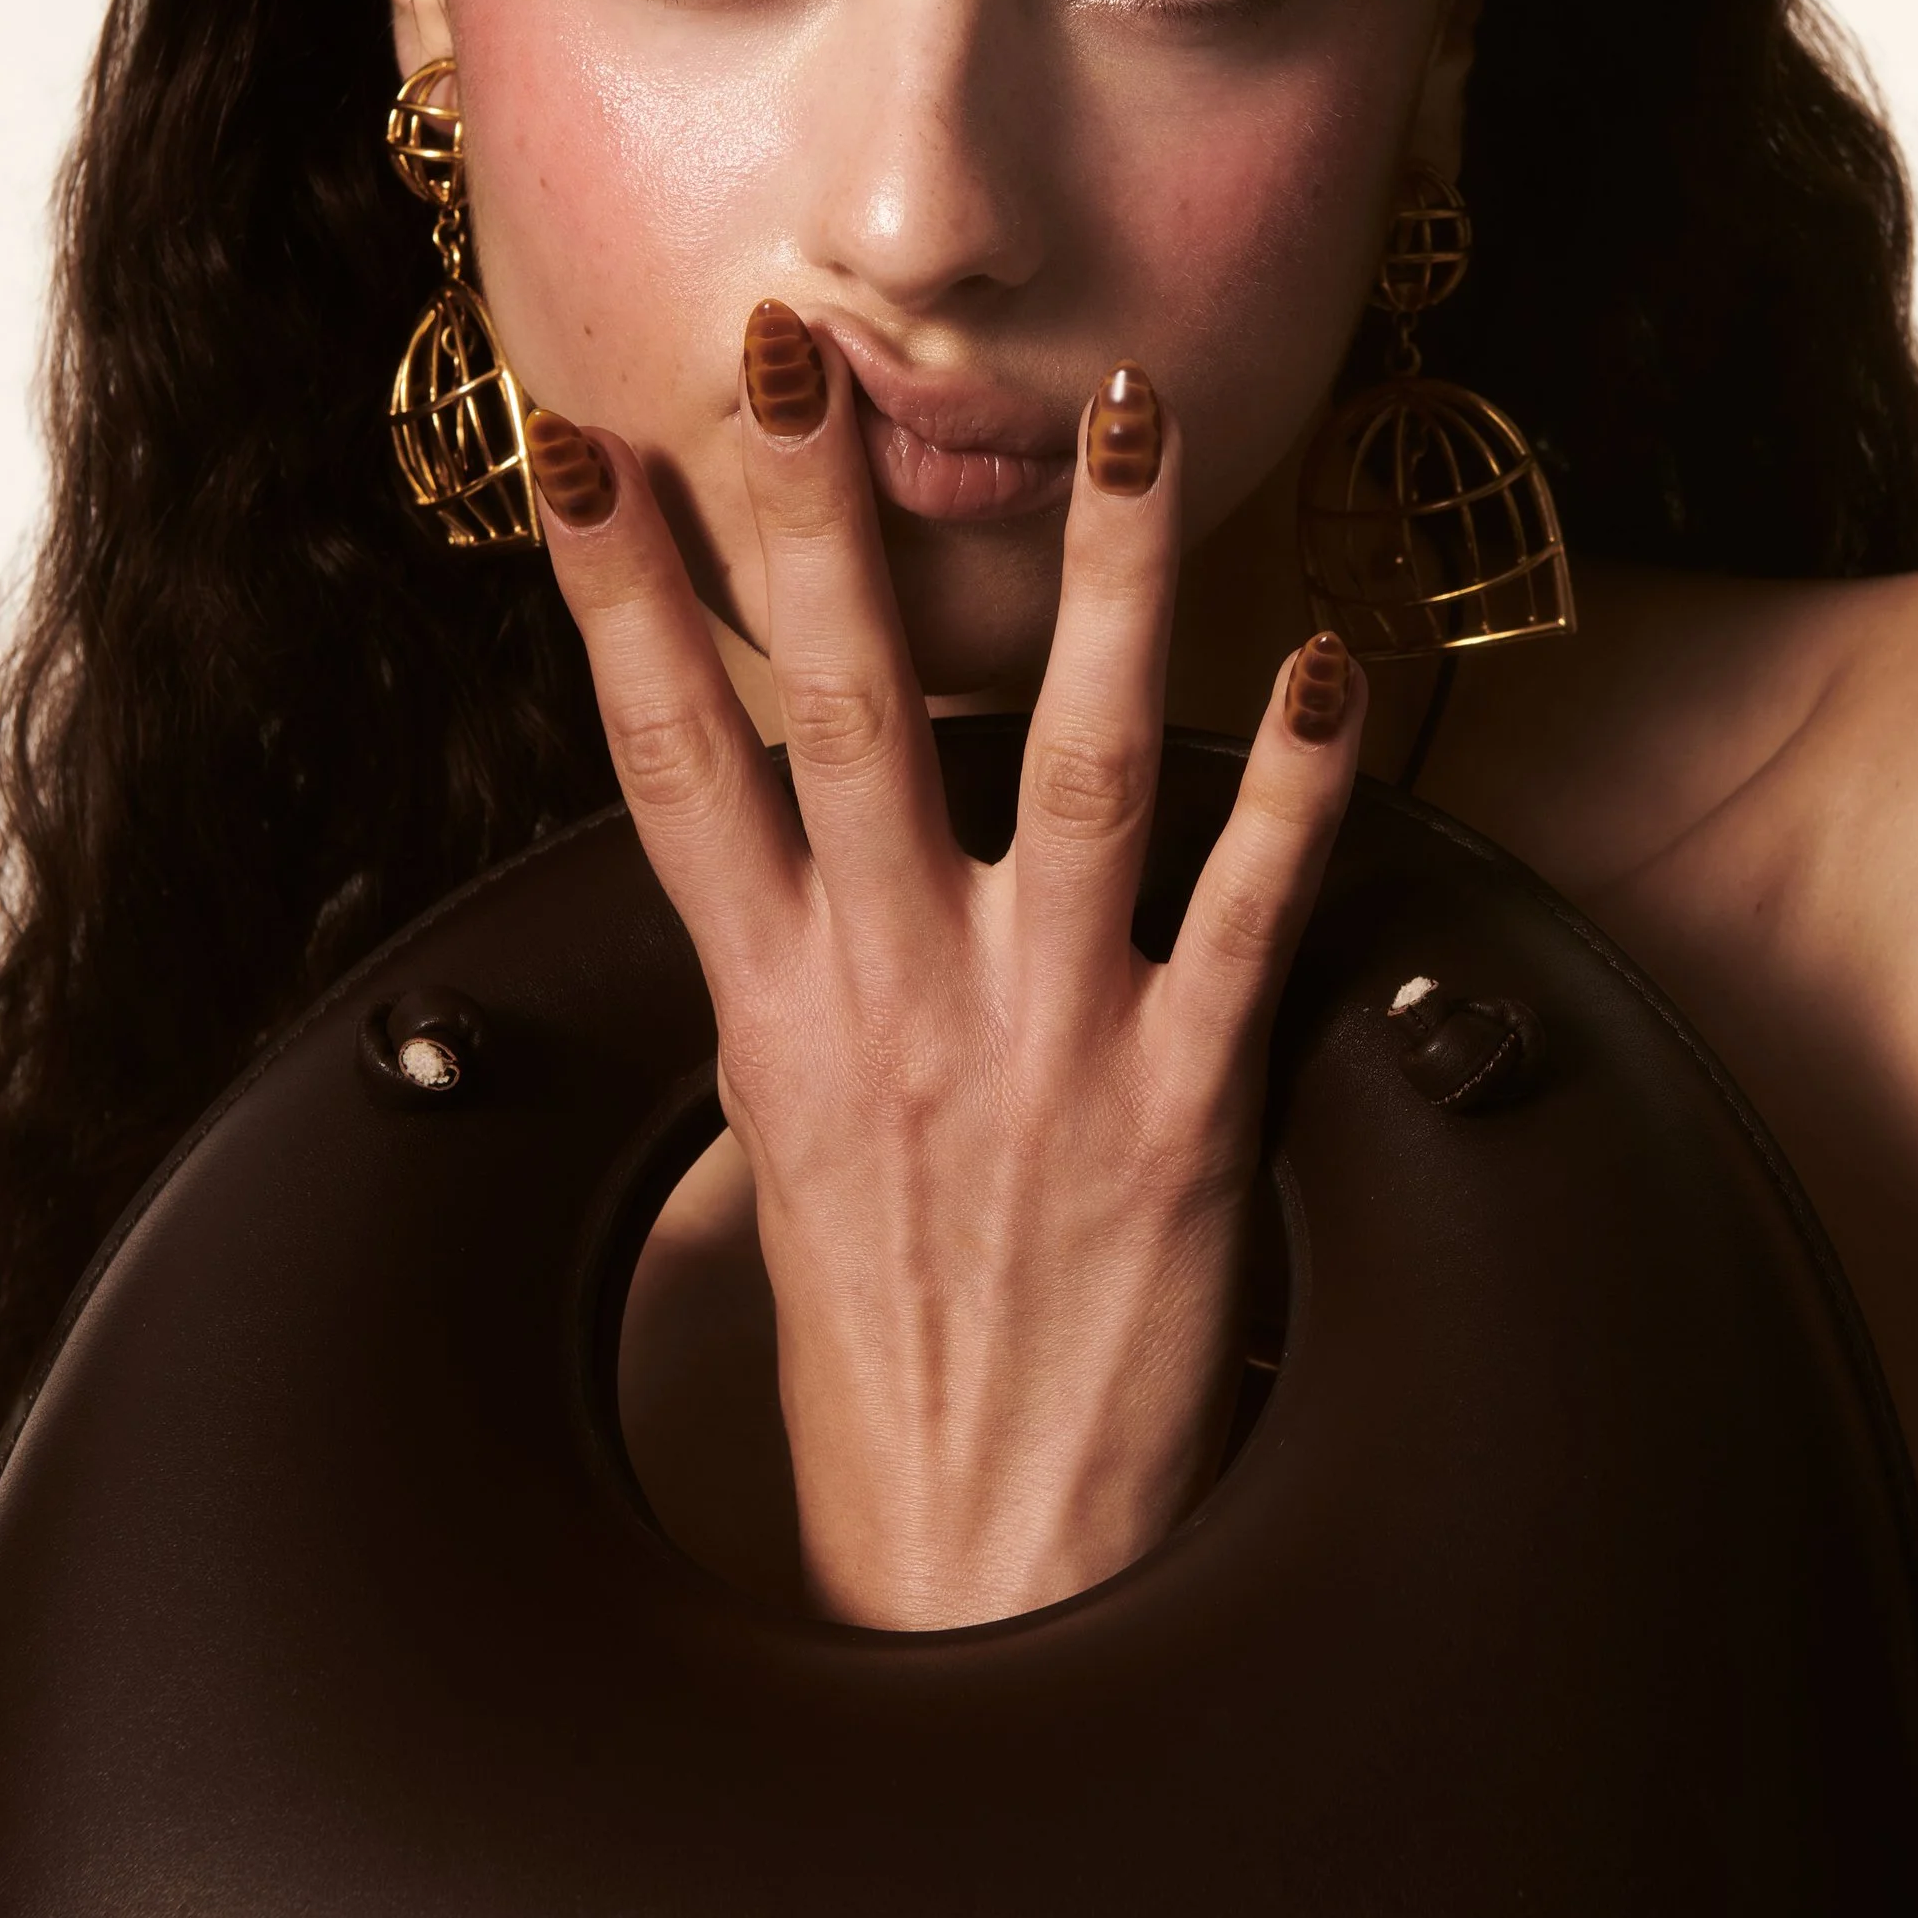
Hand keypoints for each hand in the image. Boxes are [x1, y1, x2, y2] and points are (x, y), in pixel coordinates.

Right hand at [523, 308, 1365, 1627]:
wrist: (978, 1565)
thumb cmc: (884, 1344)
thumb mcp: (780, 1143)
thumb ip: (789, 962)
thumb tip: (769, 820)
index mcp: (774, 1007)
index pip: (671, 760)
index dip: (619, 599)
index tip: (584, 453)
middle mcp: (893, 998)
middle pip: (843, 714)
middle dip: (818, 523)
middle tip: (802, 352)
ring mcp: (1040, 1041)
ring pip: (1071, 760)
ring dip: (1101, 581)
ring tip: (1120, 421)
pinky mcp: (1185, 1105)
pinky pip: (1251, 914)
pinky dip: (1299, 783)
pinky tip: (1333, 659)